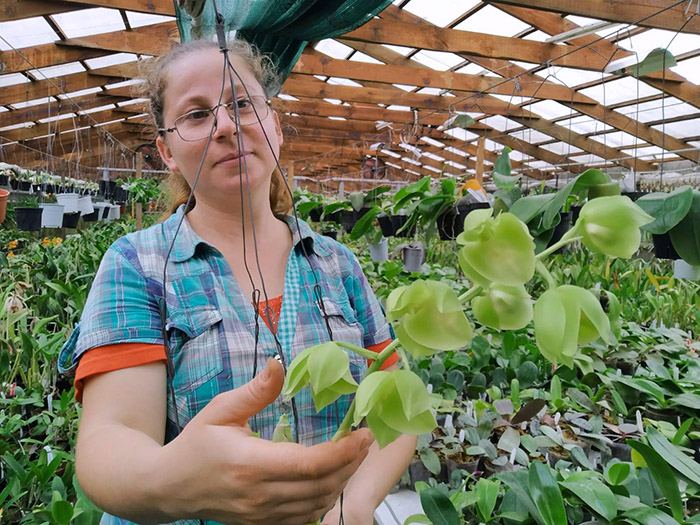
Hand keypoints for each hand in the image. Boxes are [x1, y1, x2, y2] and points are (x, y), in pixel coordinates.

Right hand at [156, 358, 373, 524]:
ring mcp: (261, 515)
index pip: (310, 464)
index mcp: (251, 464)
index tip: (363, 433)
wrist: (168, 487)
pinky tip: (333, 479)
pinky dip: (324, 500)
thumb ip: (254, 391)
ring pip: (317, 504)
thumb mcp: (220, 410)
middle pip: (321, 485)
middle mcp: (260, 495)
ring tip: (354, 456)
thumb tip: (279, 363)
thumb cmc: (195, 444)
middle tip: (366, 440)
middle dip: (351, 463)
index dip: (343, 451)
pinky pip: (304, 517)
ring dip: (342, 481)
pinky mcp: (262, 524)